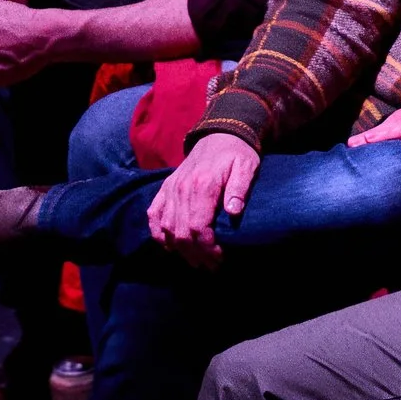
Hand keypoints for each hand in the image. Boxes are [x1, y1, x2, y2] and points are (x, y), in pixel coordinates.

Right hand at [147, 132, 256, 260]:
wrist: (220, 133)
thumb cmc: (237, 154)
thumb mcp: (246, 167)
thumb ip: (239, 188)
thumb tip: (233, 211)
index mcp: (202, 185)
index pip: (197, 227)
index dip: (206, 248)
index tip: (219, 259)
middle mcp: (182, 188)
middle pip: (181, 232)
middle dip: (195, 254)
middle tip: (210, 266)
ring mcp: (170, 188)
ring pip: (166, 227)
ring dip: (179, 249)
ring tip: (195, 260)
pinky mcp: (165, 188)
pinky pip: (153, 214)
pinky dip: (158, 233)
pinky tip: (169, 246)